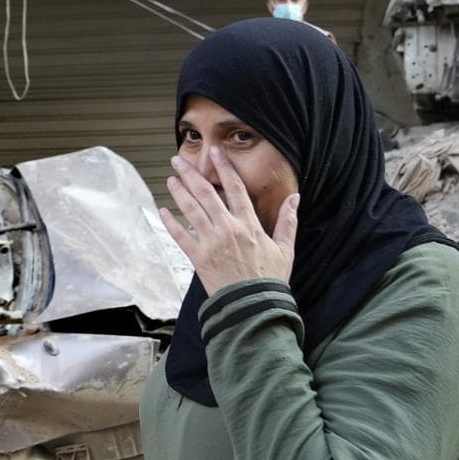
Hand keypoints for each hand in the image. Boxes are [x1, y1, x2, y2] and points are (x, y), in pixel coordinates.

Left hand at [159, 147, 299, 295]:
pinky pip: (181, 237)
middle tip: (179, 160)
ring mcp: (211, 242)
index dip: (224, 168)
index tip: (215, 153)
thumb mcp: (285, 249)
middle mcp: (228, 229)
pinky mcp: (198, 258)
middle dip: (191, 174)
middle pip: (206, 194)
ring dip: (179, 192)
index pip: (235, 188)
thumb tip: (295, 197)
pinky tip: (163, 210)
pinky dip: (170, 223)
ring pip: (191, 210)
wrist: (253, 306)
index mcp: (249, 224)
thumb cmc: (270, 279)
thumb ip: (288, 221)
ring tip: (171, 179)